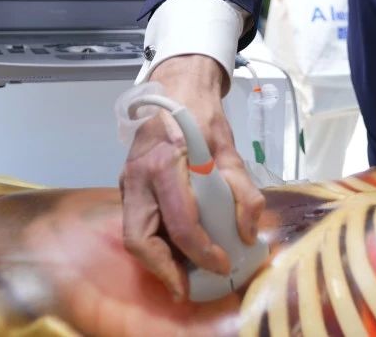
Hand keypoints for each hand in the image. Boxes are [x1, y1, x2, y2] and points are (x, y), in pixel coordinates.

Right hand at [120, 55, 264, 298]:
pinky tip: (175, 249)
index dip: (203, 252)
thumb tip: (248, 233)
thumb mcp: (230, 151)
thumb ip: (243, 192)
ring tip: (182, 275)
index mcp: (166, 163)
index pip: (181, 222)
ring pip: (133, 233)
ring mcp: (128, 180)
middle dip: (163, 269)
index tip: (222, 265)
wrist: (176, 88)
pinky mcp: (127, 184)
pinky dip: (154, 241)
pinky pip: (136, 221)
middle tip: (187, 287)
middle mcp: (139, 175)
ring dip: (156, 260)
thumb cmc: (202, 116)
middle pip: (140, 238)